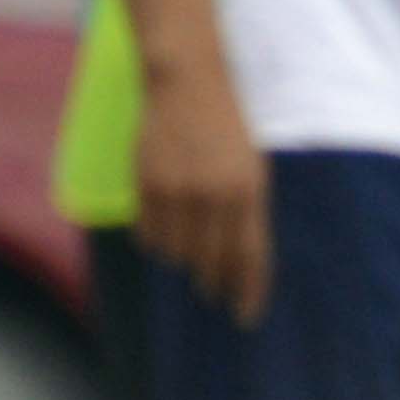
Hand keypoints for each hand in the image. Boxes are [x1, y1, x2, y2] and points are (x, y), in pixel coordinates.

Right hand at [139, 60, 274, 321]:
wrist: (190, 83)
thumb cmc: (228, 128)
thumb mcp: (252, 168)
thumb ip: (246, 211)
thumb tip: (237, 258)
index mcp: (250, 192)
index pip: (251, 257)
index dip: (248, 291)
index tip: (245, 316)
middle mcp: (215, 196)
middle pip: (212, 261)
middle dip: (214, 281)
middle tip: (213, 291)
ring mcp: (178, 192)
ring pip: (177, 252)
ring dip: (184, 258)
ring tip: (189, 250)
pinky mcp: (147, 185)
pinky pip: (149, 234)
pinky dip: (157, 241)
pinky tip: (164, 235)